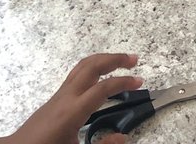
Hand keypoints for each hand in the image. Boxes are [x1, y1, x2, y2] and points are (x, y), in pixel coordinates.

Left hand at [0, 53, 141, 143]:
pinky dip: (92, 67)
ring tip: (120, 61)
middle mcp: (66, 96)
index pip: (103, 88)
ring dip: (103, 59)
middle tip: (133, 59)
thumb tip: (123, 137)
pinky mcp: (56, 97)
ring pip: (82, 66)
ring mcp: (60, 94)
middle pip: (92, 66)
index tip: (139, 81)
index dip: (123, 82)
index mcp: (73, 111)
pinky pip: (76, 74)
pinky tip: (99, 75)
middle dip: (114, 58)